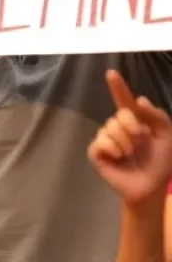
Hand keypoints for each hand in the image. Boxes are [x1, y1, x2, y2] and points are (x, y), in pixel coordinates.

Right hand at [88, 70, 171, 207]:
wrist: (150, 188)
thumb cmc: (160, 162)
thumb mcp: (166, 137)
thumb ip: (158, 116)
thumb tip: (139, 100)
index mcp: (134, 121)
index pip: (124, 100)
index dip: (118, 86)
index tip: (111, 73)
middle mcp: (117, 127)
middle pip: (119, 115)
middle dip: (132, 127)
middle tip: (141, 141)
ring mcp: (105, 139)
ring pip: (109, 128)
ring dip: (125, 142)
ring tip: (130, 154)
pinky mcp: (97, 152)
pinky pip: (101, 141)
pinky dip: (113, 148)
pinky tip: (118, 157)